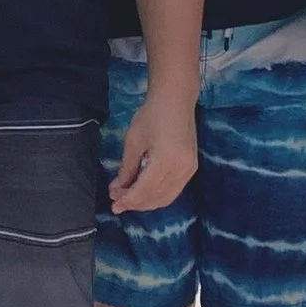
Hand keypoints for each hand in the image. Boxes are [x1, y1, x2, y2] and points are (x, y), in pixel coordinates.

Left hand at [108, 90, 196, 214]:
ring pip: (166, 198)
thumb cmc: (151, 116)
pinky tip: (144, 192)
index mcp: (165, 161)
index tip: (113, 205)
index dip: (128, 200)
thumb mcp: (133, 141)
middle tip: (117, 199)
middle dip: (135, 202)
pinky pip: (174, 191)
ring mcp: (189, 170)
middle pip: (156, 198)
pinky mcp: (192, 168)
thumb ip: (126, 169)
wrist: (175, 100)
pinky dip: (158, 196)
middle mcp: (181, 170)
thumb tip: (117, 190)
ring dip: (146, 202)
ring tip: (128, 197)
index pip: (144, 191)